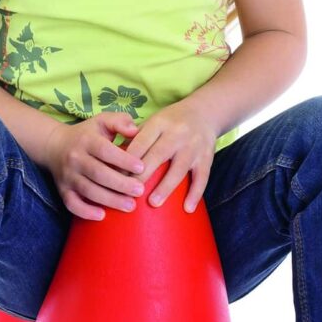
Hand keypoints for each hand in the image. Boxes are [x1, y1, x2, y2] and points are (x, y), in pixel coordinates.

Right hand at [45, 111, 146, 221]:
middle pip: (98, 173)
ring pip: (88, 190)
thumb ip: (120, 121)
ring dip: (109, 200)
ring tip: (130, 206)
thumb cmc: (87, 134)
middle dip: (120, 184)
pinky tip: (102, 216)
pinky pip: (71, 204)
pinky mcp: (62, 190)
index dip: (123, 160)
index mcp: (87, 140)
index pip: (105, 150)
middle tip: (140, 191)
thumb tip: (135, 130)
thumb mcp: (102, 121)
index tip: (141, 167)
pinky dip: (85, 212)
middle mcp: (75, 158)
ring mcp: (68, 176)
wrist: (54, 145)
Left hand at [123, 98, 216, 212]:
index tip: (116, 177)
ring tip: (153, 203)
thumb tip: (114, 159)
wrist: (205, 111)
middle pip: (158, 155)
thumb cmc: (171, 121)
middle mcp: (177, 133)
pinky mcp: (207, 157)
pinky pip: (202, 178)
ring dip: (166, 187)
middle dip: (143, 175)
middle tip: (129, 193)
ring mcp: (194, 146)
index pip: (141, 142)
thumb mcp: (154, 120)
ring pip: (179, 168)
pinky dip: (195, 194)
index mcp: (160, 123)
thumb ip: (136, 137)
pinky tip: (187, 209)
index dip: (129, 159)